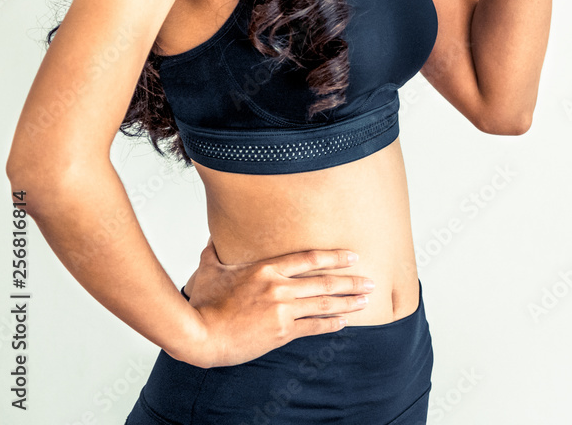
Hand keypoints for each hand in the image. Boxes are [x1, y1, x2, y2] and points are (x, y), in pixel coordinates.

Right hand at [177, 237, 374, 367]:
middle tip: (370, 280)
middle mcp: (279, 287)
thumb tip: (213, 237)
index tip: (352, 256)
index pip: (309, 258)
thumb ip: (216, 250)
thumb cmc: (204, 302)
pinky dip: (330, 324)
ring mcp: (282, 311)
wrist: (201, 334)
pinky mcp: (280, 333)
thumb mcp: (210, 268)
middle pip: (324, 282)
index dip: (333, 256)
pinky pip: (312, 327)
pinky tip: (343, 322)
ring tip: (365, 300)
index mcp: (266, 268)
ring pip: (323, 305)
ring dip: (347, 302)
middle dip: (350, 281)